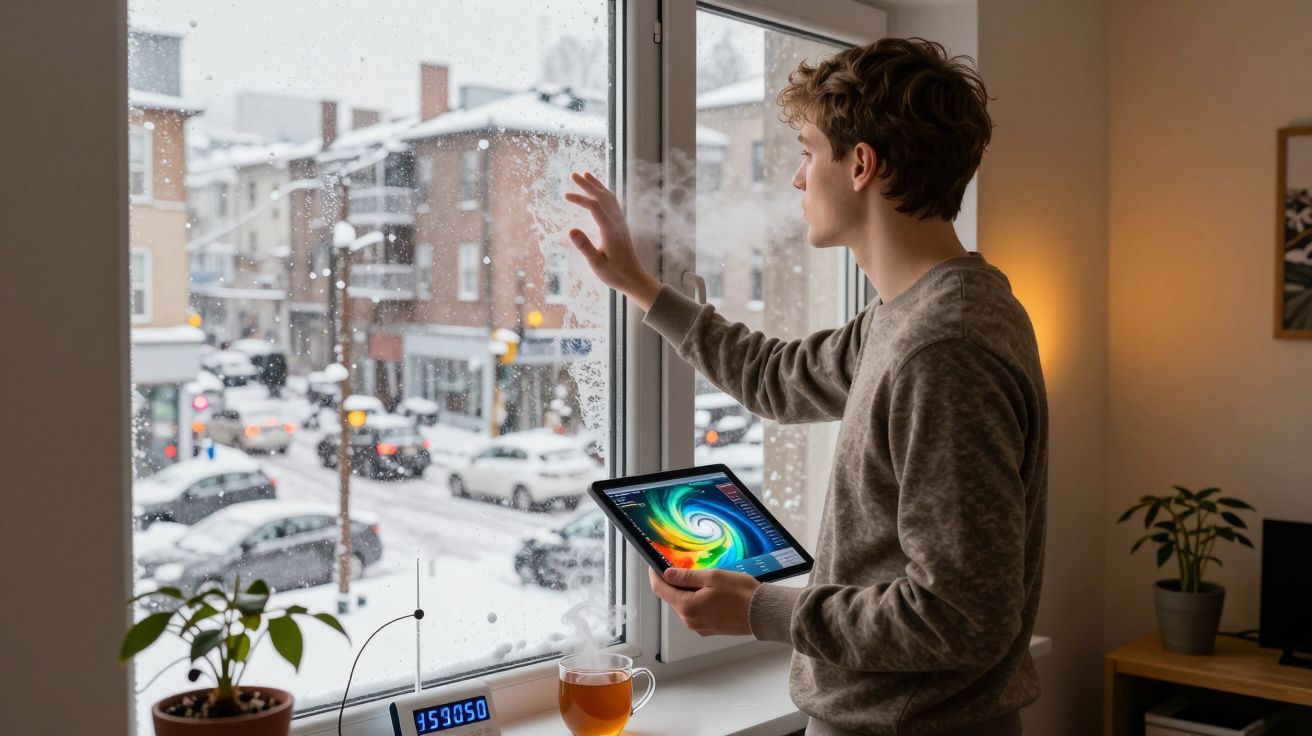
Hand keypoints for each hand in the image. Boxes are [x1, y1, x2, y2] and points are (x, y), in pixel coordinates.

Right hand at [564, 171, 662, 310]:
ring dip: (597, 185)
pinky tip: (599, 191)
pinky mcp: (621, 226)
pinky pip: (613, 203)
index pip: (594, 207)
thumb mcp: (597, 264)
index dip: (580, 198)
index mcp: (610, 231)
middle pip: (602, 197)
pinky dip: (604, 193)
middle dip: (587, 184)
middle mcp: (617, 223)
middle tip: (572, 174)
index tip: (565, 196)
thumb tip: (570, 230)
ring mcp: (620, 223)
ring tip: (586, 174)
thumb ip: (584, 246)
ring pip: (609, 198)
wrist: (634, 279)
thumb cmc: (615, 274)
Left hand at [648, 567, 759, 636]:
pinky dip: (698, 601)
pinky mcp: (709, 629)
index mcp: (687, 607)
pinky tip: (712, 592)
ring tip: (704, 579)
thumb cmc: (741, 594)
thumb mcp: (712, 577)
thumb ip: (686, 577)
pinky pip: (696, 612)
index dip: (655, 575)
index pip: (660, 589)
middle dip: (674, 583)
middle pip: (672, 598)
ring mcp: (699, 627)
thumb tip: (667, 574)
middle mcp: (690, 621)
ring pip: (684, 605)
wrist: (763, 613)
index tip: (654, 565)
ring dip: (688, 592)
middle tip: (684, 567)